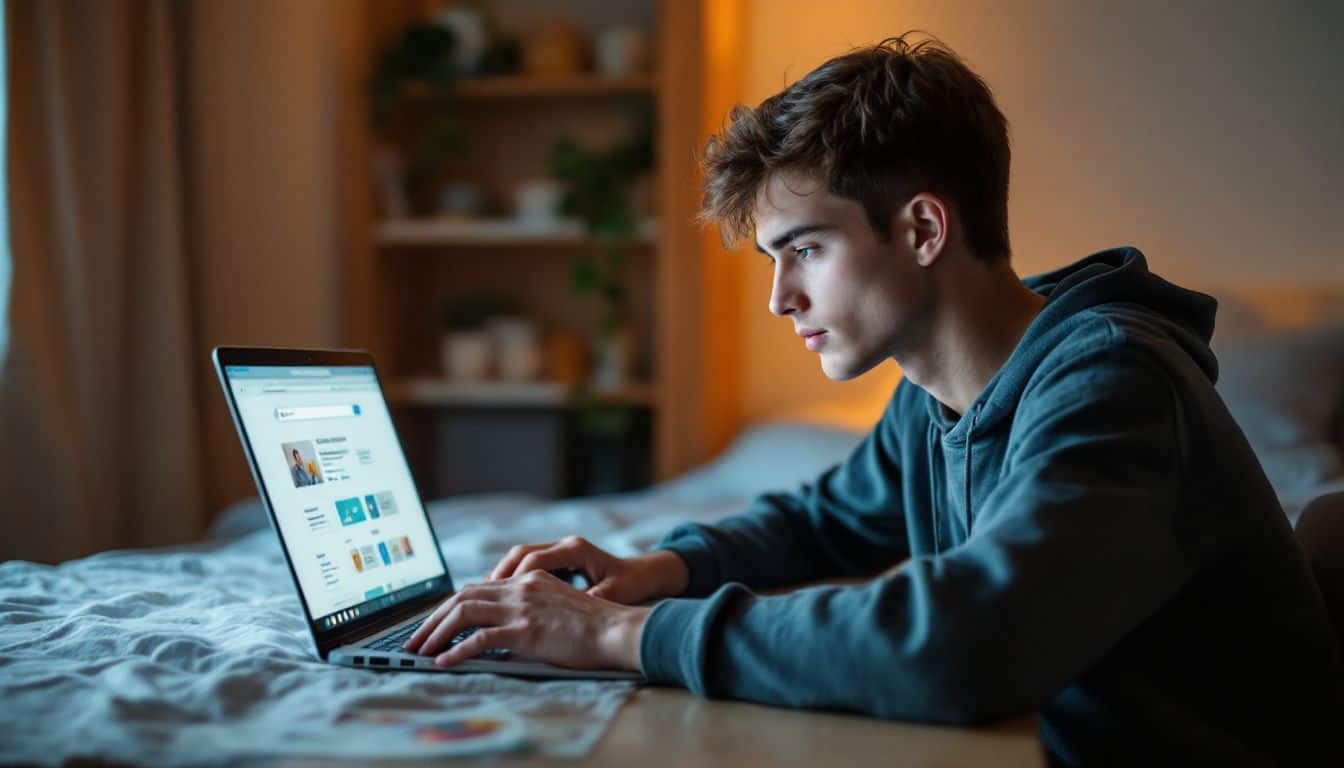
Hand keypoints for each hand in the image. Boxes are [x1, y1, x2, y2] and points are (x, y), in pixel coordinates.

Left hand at [402, 570, 649, 670]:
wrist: (617, 630)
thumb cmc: (593, 626)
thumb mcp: (557, 606)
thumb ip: (529, 607)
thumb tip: (501, 627)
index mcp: (528, 579)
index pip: (476, 588)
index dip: (448, 606)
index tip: (432, 624)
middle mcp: (521, 587)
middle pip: (462, 596)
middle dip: (432, 619)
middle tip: (415, 640)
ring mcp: (522, 607)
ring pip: (464, 613)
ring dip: (436, 633)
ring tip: (420, 652)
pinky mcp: (526, 630)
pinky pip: (480, 638)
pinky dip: (457, 650)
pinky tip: (444, 662)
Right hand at [490, 536, 687, 604]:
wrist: (645, 574)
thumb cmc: (631, 585)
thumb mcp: (612, 595)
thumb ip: (588, 601)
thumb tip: (567, 616)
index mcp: (576, 550)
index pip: (534, 560)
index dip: (514, 579)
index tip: (497, 597)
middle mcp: (565, 545)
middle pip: (520, 553)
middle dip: (497, 575)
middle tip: (476, 597)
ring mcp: (561, 549)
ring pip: (519, 557)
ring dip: (500, 576)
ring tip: (481, 597)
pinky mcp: (559, 559)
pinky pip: (527, 564)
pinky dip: (511, 578)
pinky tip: (499, 596)